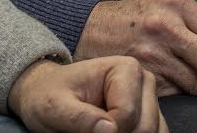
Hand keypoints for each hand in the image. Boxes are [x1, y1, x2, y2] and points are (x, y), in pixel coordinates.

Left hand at [8, 57, 165, 132]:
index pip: (126, 114)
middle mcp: (144, 82)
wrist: (46, 95)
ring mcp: (149, 100)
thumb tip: (110, 130)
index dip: (104, 131)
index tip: (79, 128)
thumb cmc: (48, 96)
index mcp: (126, 69)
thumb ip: (79, 117)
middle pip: (145, 127)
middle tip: (88, 131)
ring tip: (97, 131)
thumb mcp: (53, 106)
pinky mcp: (149, 116)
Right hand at [76, 0, 196, 97]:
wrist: (88, 28)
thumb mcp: (164, 5)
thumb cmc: (134, 19)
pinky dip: (182, 92)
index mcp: (177, 4)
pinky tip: (175, 83)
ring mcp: (153, 53)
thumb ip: (196, 22)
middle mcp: (166, 26)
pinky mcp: (141, 75)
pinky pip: (176, 92)